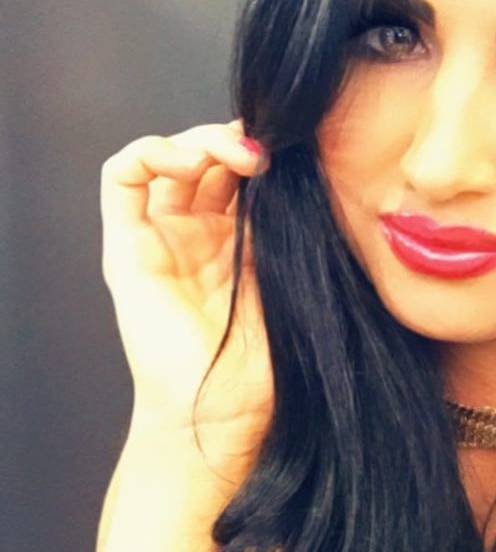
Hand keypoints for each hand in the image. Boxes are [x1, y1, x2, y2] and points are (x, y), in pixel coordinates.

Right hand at [100, 119, 273, 488]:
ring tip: (235, 155)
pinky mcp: (127, 248)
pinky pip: (121, 179)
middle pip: (208, 158)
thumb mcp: (292, 277)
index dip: (265, 151)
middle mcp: (197, 234)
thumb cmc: (266, 361)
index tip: (297, 150)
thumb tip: (318, 167)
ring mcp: (160, 239)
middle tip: (268, 150)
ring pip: (168, 158)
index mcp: (240, 242)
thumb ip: (292, 225)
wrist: (225, 411)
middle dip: (237, 141)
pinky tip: (188, 160)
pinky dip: (150, 152)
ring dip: (200, 140)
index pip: (244, 173)